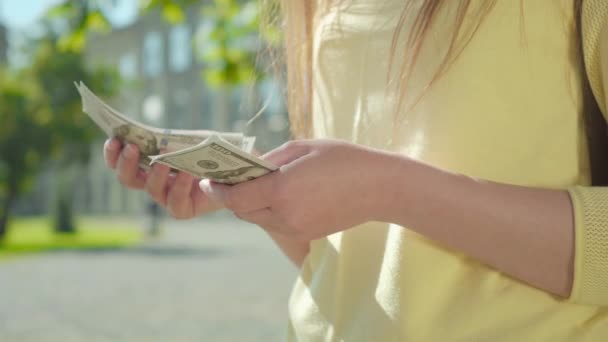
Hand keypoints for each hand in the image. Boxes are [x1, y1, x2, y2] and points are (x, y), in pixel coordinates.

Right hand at [103, 138, 221, 218]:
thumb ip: (174, 137)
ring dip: (155, 173)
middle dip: (126, 163)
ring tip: (162, 160)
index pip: (121, 161)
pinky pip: (175, 201)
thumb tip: (158, 134)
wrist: (235, 174)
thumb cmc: (211, 152)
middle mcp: (153, 182)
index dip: (113, 152)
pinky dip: (180, 185)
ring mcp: (167, 197)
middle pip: (128, 178)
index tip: (113, 138)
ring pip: (151, 189)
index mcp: (148, 164)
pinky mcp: (183, 209)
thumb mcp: (193, 139)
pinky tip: (187, 173)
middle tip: (131, 147)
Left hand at [199, 140, 394, 239]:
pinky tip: (279, 195)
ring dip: (250, 205)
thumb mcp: (303, 147)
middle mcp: (285, 215)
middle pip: (242, 212)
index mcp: (282, 189)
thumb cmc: (343, 159)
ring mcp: (296, 229)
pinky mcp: (306, 235)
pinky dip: (269, 211)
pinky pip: (276, 225)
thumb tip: (247, 168)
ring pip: (258, 220)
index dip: (217, 190)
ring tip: (254, 186)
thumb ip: (269, 160)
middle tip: (229, 180)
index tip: (209, 180)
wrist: (379, 188)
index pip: (234, 198)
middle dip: (232, 197)